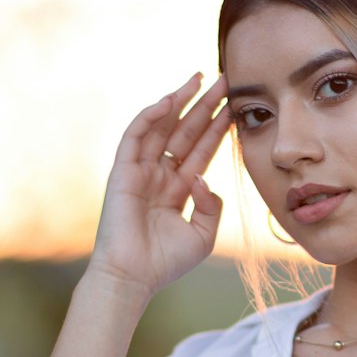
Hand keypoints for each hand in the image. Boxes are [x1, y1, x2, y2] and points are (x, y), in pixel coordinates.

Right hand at [87, 74, 231, 297]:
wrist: (134, 277)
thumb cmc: (166, 262)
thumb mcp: (202, 234)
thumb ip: (211, 205)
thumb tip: (204, 178)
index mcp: (178, 188)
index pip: (202, 150)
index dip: (217, 127)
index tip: (234, 105)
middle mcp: (160, 174)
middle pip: (185, 132)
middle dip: (204, 105)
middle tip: (223, 80)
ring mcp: (141, 171)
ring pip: (162, 127)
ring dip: (179, 102)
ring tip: (199, 79)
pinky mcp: (123, 171)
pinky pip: (136, 136)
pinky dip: (150, 117)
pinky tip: (169, 101)